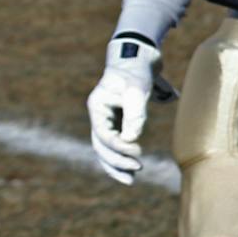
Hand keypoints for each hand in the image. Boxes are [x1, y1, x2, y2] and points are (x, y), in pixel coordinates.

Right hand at [85, 33, 175, 184]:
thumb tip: (130, 140)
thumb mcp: (137, 89)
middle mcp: (99, 115)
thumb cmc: (137, 71)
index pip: (103, 134)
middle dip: (116, 161)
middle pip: (100, 146)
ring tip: (131, 180)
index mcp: (97, 106)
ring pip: (105, 149)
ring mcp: (107, 119)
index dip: (118, 147)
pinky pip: (115, 144)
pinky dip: (121, 157)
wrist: (140, 56)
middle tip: (137, 169)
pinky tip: (131, 169)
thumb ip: (134, 114)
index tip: (137, 151)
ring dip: (116, 165)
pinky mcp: (118, 122)